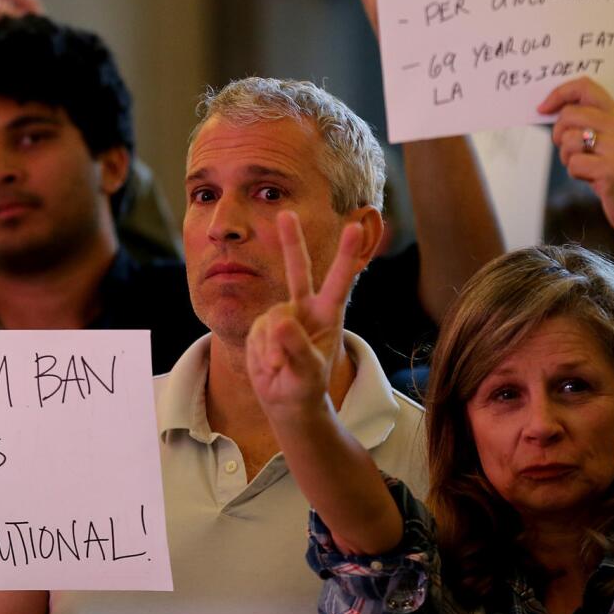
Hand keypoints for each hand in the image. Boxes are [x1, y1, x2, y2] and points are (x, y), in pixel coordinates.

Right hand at [246, 212, 362, 419]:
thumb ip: (296, 346)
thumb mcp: (308, 372)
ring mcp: (283, 317)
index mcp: (328, 316)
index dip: (345, 255)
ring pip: (272, 317)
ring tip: (280, 368)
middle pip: (298, 271)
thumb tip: (280, 321)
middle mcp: (305, 309)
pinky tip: (270, 363)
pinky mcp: (263, 327)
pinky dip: (261, 350)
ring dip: (272, 346)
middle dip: (290, 242)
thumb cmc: (307, 386)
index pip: (338, 282)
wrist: (287, 400)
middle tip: (285, 214)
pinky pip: (258, 331)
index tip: (355, 227)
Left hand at [537, 78, 613, 244]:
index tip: (543, 108)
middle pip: (569, 114)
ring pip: (568, 139)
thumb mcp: (607, 139)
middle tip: (569, 150)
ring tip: (585, 166)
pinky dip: (575, 173)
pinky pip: (573, 164)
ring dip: (567, 157)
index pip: (585, 87)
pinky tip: (591, 178)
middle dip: (558, 134)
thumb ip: (587, 121)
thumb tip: (549, 109)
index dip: (558, 94)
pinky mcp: (612, 169)